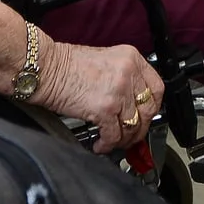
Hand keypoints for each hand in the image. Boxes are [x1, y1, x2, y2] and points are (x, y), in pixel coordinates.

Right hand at [35, 40, 163, 152]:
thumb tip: (133, 102)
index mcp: (131, 58)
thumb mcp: (107, 60)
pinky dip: (107, 144)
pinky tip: (100, 144)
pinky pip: (114, 135)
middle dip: (140, 128)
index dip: (153, 106)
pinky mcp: (104, 109)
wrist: (46, 68)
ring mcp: (118, 91)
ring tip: (113, 142)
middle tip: (131, 135)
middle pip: (148, 109)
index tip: (146, 116)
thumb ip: (125, 77)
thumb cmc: (68, 65)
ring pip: (133, 126)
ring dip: (124, 139)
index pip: (157, 87)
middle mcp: (128, 73)